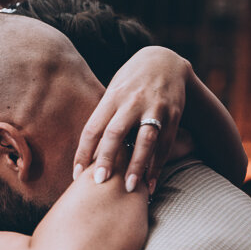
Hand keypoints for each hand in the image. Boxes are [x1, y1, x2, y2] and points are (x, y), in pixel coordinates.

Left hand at [73, 46, 190, 193]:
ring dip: (136, 166)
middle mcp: (132, 102)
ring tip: (129, 188)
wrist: (165, 61)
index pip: (93, 128)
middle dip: (107, 159)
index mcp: (112, 97)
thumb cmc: (131, 83)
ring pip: (145, 140)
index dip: (83, 153)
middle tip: (99, 182)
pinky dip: (157, 166)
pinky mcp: (173, 115)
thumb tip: (88, 154)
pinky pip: (164, 144)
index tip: (77, 175)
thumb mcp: (114, 92)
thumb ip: (104, 119)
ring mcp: (155, 108)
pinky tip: (150, 183)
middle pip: (116, 133)